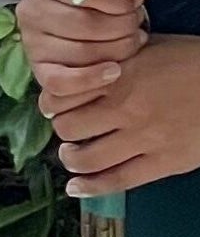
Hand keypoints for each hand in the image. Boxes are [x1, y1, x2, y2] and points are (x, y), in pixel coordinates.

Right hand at [17, 0, 149, 124]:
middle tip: (136, 26)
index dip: (118, 1)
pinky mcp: (38, 69)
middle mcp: (30, 9)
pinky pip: (59, 82)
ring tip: (130, 42)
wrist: (88, 13)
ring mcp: (31, 41)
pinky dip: (90, 80)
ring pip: (79, 53)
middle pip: (84, 24)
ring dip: (117, 50)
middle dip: (122, 27)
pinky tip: (114, 72)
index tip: (134, 3)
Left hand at [49, 29, 199, 197]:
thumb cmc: (196, 60)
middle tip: (70, 132)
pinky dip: (90, 188)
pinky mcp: (164, 162)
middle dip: (63, 132)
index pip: (61, 97)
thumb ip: (116, 60)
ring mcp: (144, 139)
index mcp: (119, 78)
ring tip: (75, 156)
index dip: (52, 104)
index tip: (55, 107)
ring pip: (86, 159)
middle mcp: (125, 109)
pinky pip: (117, 181)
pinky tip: (77, 188)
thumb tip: (86, 69)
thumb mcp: (151, 48)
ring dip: (73, 160)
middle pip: (68, 129)